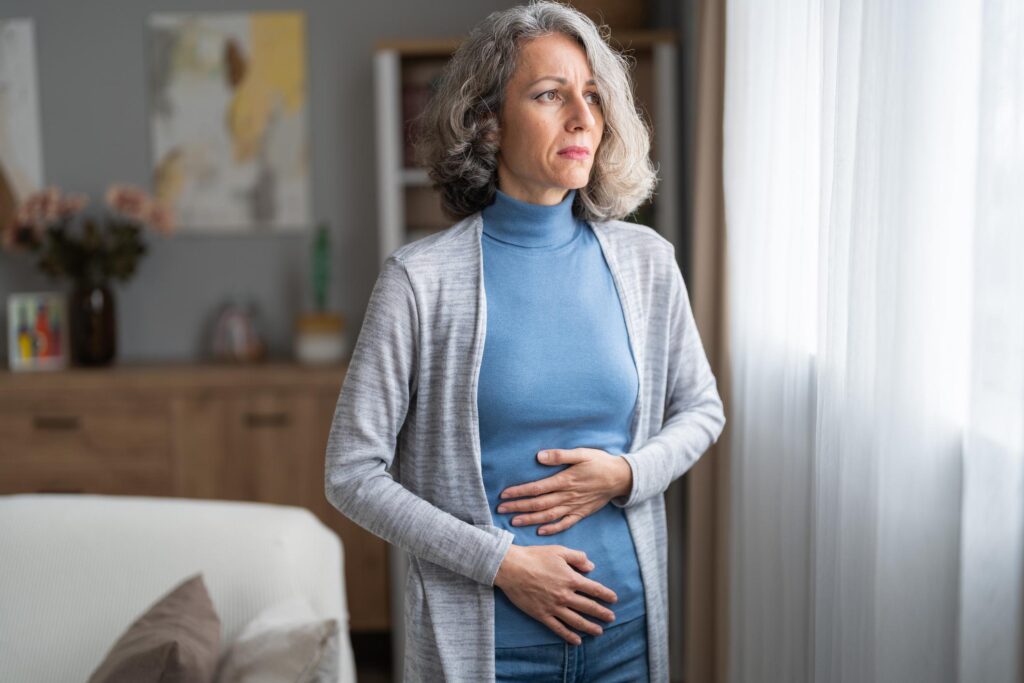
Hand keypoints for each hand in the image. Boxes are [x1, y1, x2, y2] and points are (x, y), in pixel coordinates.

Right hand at [494, 544, 617, 644]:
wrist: (511, 568)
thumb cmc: (535, 556)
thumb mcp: (559, 550)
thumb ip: (577, 557)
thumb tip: (591, 566)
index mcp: (571, 579)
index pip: (594, 589)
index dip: (606, 595)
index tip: (614, 599)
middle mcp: (565, 595)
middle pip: (589, 607)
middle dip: (602, 613)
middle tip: (611, 618)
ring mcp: (554, 607)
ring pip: (577, 621)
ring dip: (590, 627)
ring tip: (599, 631)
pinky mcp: (542, 615)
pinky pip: (558, 628)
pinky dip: (569, 635)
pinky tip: (577, 640)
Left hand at [496, 448, 631, 534]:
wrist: (621, 477)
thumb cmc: (600, 462)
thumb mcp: (581, 453)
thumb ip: (560, 455)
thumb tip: (539, 456)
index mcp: (565, 480)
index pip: (537, 488)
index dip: (519, 492)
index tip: (504, 495)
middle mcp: (568, 496)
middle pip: (539, 504)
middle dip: (518, 507)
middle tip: (501, 510)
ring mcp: (575, 506)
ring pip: (548, 516)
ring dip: (530, 520)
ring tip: (514, 522)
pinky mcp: (582, 513)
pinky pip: (565, 523)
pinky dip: (552, 529)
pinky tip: (540, 531)